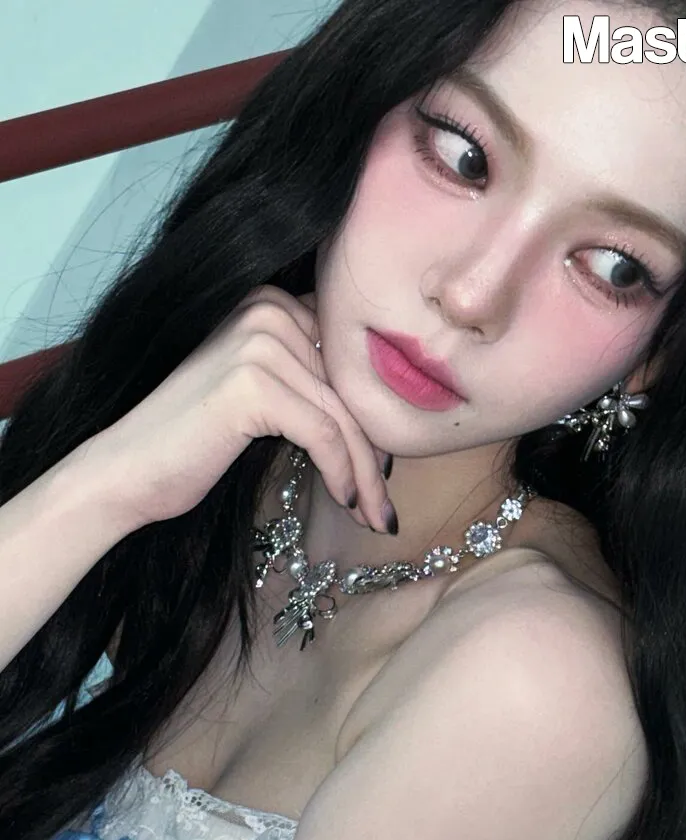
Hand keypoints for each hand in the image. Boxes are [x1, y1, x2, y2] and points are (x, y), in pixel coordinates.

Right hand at [84, 285, 393, 532]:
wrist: (125, 470)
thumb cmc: (193, 442)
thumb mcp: (262, 395)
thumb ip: (309, 381)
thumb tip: (384, 413)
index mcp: (272, 304)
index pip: (349, 364)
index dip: (374, 422)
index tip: (384, 473)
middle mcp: (268, 310)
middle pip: (350, 392)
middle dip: (374, 457)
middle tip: (386, 507)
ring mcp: (258, 342)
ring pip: (343, 417)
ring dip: (365, 477)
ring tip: (376, 517)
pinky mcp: (253, 382)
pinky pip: (323, 434)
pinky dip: (342, 473)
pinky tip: (347, 503)